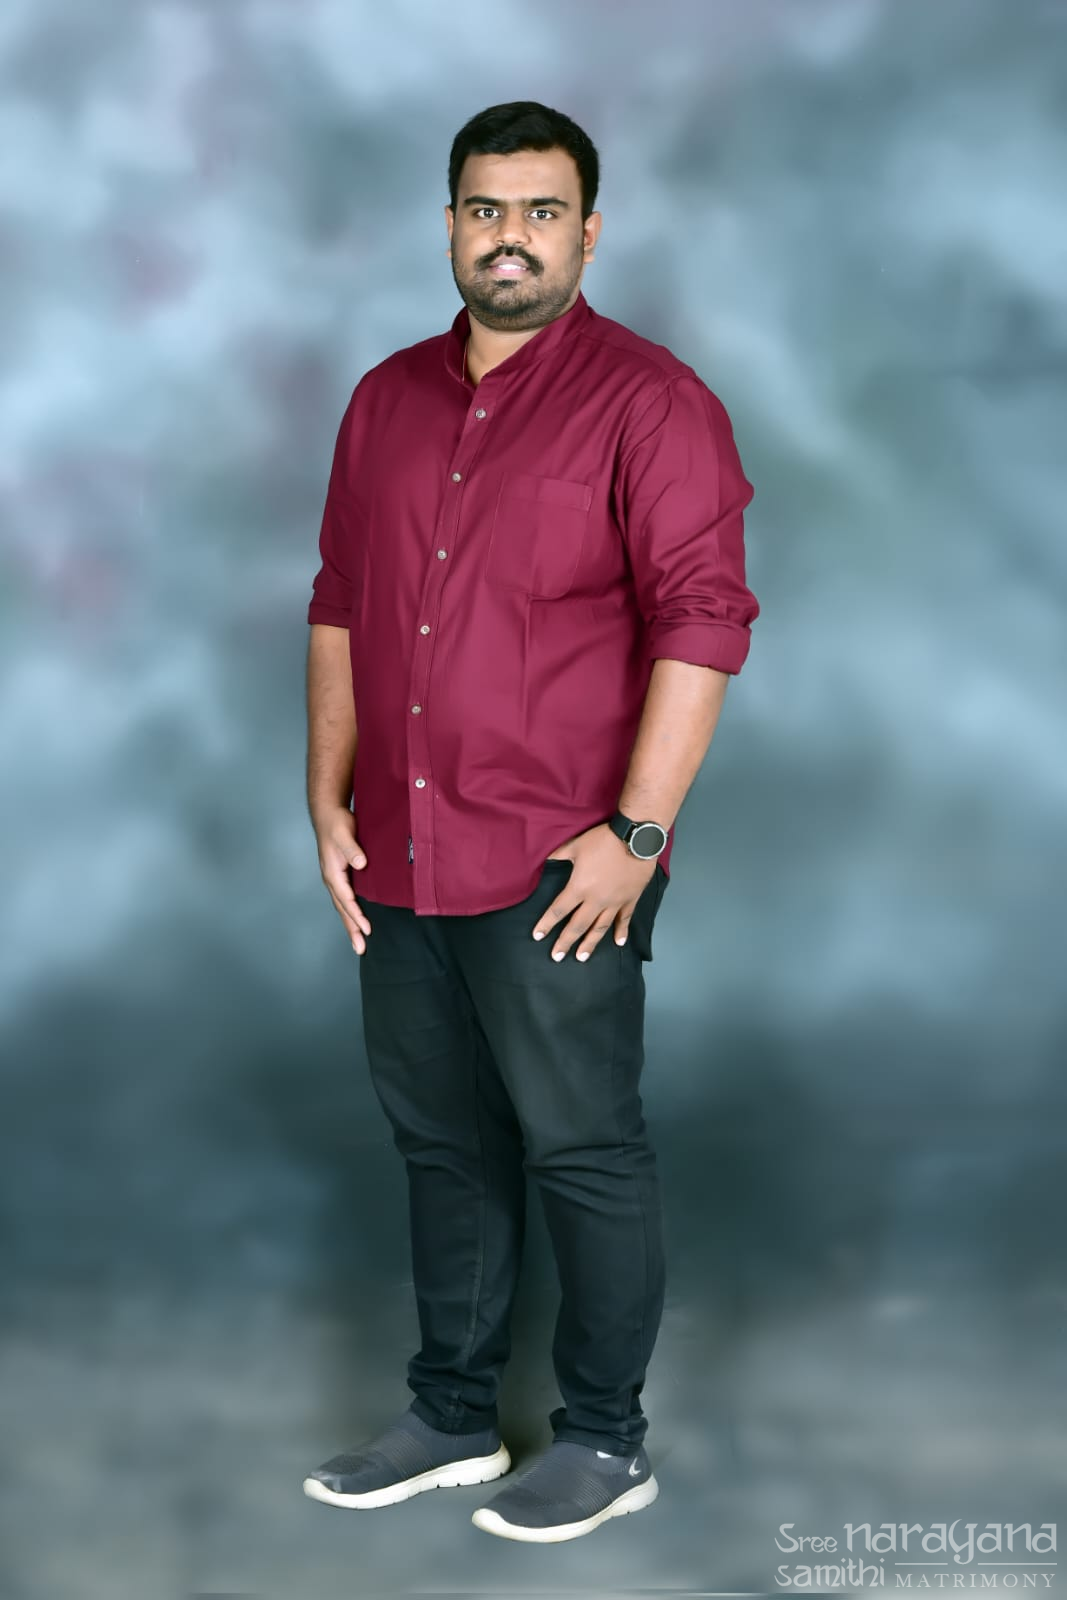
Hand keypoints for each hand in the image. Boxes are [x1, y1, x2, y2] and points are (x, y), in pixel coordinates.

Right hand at [314, 806, 371, 953]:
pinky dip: (350, 913)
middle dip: (351, 930)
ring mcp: (334, 879)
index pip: (346, 899)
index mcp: (332, 873)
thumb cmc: (336, 823)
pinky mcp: (339, 876)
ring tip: (358, 942)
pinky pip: (345, 899)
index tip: (367, 929)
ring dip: (350, 925)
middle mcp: (331, 880)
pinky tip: (357, 920)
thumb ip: (352, 849)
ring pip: (342, 907)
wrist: (328, 814)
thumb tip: (360, 864)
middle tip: (360, 948)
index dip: (356, 915)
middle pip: (342, 910)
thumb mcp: (344, 834)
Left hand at [534, 822, 657, 961]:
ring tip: (582, 957)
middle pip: (577, 926)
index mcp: (580, 887)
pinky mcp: (630, 899)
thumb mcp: (576, 845)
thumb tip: (545, 860)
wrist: (636, 838)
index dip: (547, 924)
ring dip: (590, 943)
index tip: (538, 936)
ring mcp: (615, 902)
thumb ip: (559, 855)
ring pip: (600, 928)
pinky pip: (624, 919)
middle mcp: (596, 900)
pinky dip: (621, 931)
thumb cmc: (604, 840)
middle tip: (556, 956)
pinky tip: (619, 943)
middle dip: (565, 942)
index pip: (559, 910)